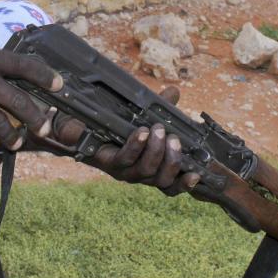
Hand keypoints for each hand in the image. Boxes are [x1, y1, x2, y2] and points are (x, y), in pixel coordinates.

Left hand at [47, 86, 199, 195]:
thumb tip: (175, 91)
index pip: (171, 185)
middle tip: (173, 138)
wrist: (79, 126)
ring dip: (155, 151)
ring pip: (145, 171)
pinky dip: (135, 146)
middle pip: (162, 180)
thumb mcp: (143, 115)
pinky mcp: (107, 162)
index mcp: (151, 168)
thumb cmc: (114, 124)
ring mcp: (123, 171)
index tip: (198, 174)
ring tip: (157, 130)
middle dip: (172, 160)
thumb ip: (160, 106)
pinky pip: (124, 159)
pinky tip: (140, 132)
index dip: (185, 184)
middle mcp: (138, 175)